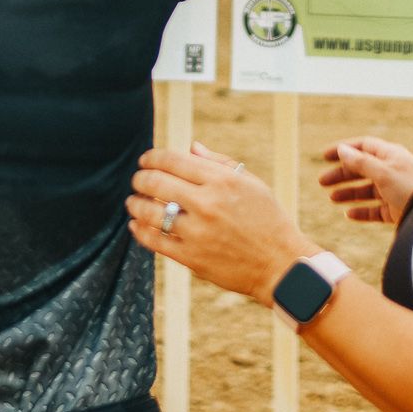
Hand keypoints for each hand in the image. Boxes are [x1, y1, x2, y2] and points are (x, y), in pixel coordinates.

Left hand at [129, 142, 316, 303]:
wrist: (280, 264)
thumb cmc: (268, 219)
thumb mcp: (252, 183)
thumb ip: (220, 163)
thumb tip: (191, 148)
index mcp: (223, 180)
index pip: (174, 160)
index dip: (153, 157)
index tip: (146, 160)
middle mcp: (208, 203)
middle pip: (157, 183)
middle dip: (140, 178)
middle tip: (137, 180)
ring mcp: (198, 232)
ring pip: (151, 212)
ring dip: (135, 204)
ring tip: (132, 202)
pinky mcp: (192, 257)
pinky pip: (156, 241)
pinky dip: (140, 231)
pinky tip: (136, 225)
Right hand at [318, 137, 412, 224]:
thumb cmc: (411, 187)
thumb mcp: (383, 172)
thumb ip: (361, 162)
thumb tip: (342, 149)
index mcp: (390, 155)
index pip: (363, 147)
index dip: (344, 150)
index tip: (324, 156)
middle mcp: (391, 171)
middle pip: (361, 169)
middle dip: (342, 174)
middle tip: (322, 182)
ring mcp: (393, 191)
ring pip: (366, 190)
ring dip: (348, 193)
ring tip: (332, 198)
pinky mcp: (396, 209)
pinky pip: (374, 210)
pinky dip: (361, 211)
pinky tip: (348, 214)